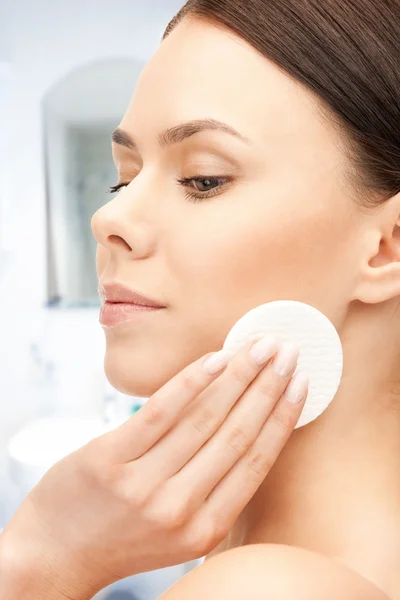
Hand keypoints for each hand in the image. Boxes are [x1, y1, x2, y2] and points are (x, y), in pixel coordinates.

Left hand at [0, 336, 307, 598]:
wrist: (57, 553)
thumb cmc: (123, 533)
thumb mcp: (178, 527)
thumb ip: (211, 485)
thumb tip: (246, 420)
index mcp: (205, 529)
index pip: (257, 462)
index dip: (283, 417)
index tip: (301, 383)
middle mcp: (179, 510)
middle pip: (238, 434)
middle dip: (268, 386)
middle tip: (288, 351)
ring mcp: (142, 486)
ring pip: (205, 418)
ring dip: (238, 376)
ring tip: (259, 347)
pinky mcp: (109, 461)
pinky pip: (160, 412)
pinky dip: (191, 381)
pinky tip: (215, 357)